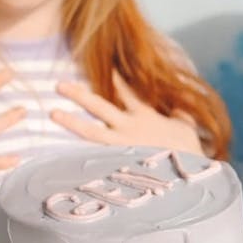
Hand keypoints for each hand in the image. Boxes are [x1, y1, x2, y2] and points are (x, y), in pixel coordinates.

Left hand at [51, 70, 202, 153]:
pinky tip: (62, 154)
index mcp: (145, 116)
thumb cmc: (190, 153)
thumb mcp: (187, 128)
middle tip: (58, 85)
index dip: (113, 78)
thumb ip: (180, 116)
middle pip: (99, 107)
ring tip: (53, 113)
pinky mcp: (120, 164)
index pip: (125, 92)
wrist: (189, 175)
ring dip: (71, 122)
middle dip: (79, 95)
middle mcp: (130, 128)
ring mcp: (122, 146)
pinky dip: (80, 154)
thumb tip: (182, 107)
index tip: (101, 66)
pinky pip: (96, 156)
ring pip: (92, 131)